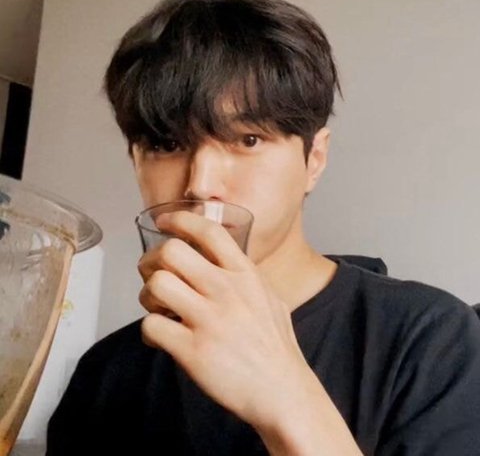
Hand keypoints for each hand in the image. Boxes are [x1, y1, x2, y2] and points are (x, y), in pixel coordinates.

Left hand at [137, 210, 308, 426]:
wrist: (282, 391)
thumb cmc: (275, 345)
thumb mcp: (269, 298)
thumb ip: (245, 276)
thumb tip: (220, 259)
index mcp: (245, 275)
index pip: (208, 231)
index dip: (180, 220)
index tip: (165, 222)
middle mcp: (226, 290)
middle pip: (171, 251)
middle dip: (152, 260)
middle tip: (153, 272)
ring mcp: (209, 320)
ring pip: (157, 285)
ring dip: (147, 295)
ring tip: (158, 307)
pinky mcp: (193, 350)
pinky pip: (151, 326)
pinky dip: (150, 331)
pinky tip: (162, 337)